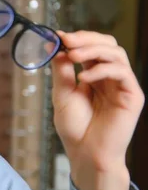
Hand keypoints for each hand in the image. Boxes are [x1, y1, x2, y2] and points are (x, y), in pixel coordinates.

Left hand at [51, 30, 143, 189]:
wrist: (86, 153)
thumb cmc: (75, 128)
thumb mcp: (62, 94)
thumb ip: (62, 71)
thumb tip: (57, 46)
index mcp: (94, 75)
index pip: (93, 47)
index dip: (78, 38)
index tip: (58, 35)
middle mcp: (111, 77)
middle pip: (108, 44)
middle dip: (87, 39)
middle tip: (67, 40)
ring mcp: (123, 85)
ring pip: (116, 53)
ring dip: (92, 50)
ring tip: (72, 56)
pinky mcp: (132, 96)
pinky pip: (122, 72)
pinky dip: (101, 70)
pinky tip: (83, 79)